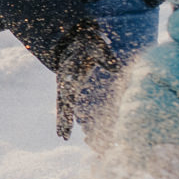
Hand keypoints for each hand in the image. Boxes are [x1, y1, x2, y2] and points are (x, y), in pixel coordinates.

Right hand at [54, 20, 122, 141]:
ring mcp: (63, 86)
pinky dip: (63, 118)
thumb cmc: (89, 44)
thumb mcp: (98, 46)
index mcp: (70, 68)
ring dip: (62, 121)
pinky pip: (63, 107)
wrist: (75, 41)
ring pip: (61, 106)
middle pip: (62, 100)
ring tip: (63, 137)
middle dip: (64, 116)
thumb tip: (117, 68)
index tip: (69, 108)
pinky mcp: (66, 90)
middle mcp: (63, 79)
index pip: (69, 85)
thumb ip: (106, 56)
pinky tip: (63, 132)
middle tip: (65, 132)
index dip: (69, 96)